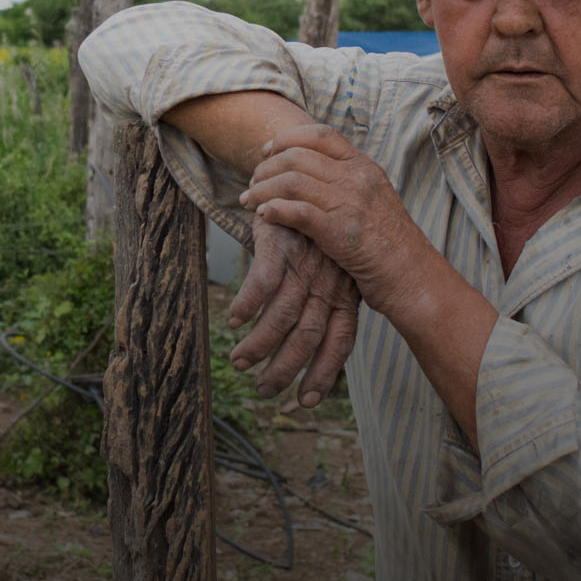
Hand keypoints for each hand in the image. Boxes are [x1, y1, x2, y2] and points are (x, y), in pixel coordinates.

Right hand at [227, 214, 359, 407]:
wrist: (297, 179)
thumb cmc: (311, 234)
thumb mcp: (330, 269)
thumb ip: (324, 306)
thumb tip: (307, 351)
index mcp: (346, 293)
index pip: (341, 341)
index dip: (324, 373)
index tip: (307, 401)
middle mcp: (328, 282)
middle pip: (309, 335)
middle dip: (285, 368)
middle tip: (263, 389)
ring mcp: (304, 263)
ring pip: (282, 315)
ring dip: (259, 344)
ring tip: (238, 361)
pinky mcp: (280, 243)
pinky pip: (263, 282)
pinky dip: (248, 305)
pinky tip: (235, 321)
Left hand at [239, 123, 428, 309]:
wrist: (412, 275)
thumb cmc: (389, 242)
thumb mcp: (373, 198)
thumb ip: (347, 180)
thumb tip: (312, 170)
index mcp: (364, 166)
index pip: (320, 135)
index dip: (286, 139)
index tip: (266, 152)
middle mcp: (356, 178)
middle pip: (297, 156)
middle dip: (265, 168)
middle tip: (253, 184)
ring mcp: (349, 203)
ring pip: (290, 181)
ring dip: (262, 190)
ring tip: (250, 202)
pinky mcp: (339, 232)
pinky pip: (296, 211)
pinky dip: (274, 210)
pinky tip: (264, 216)